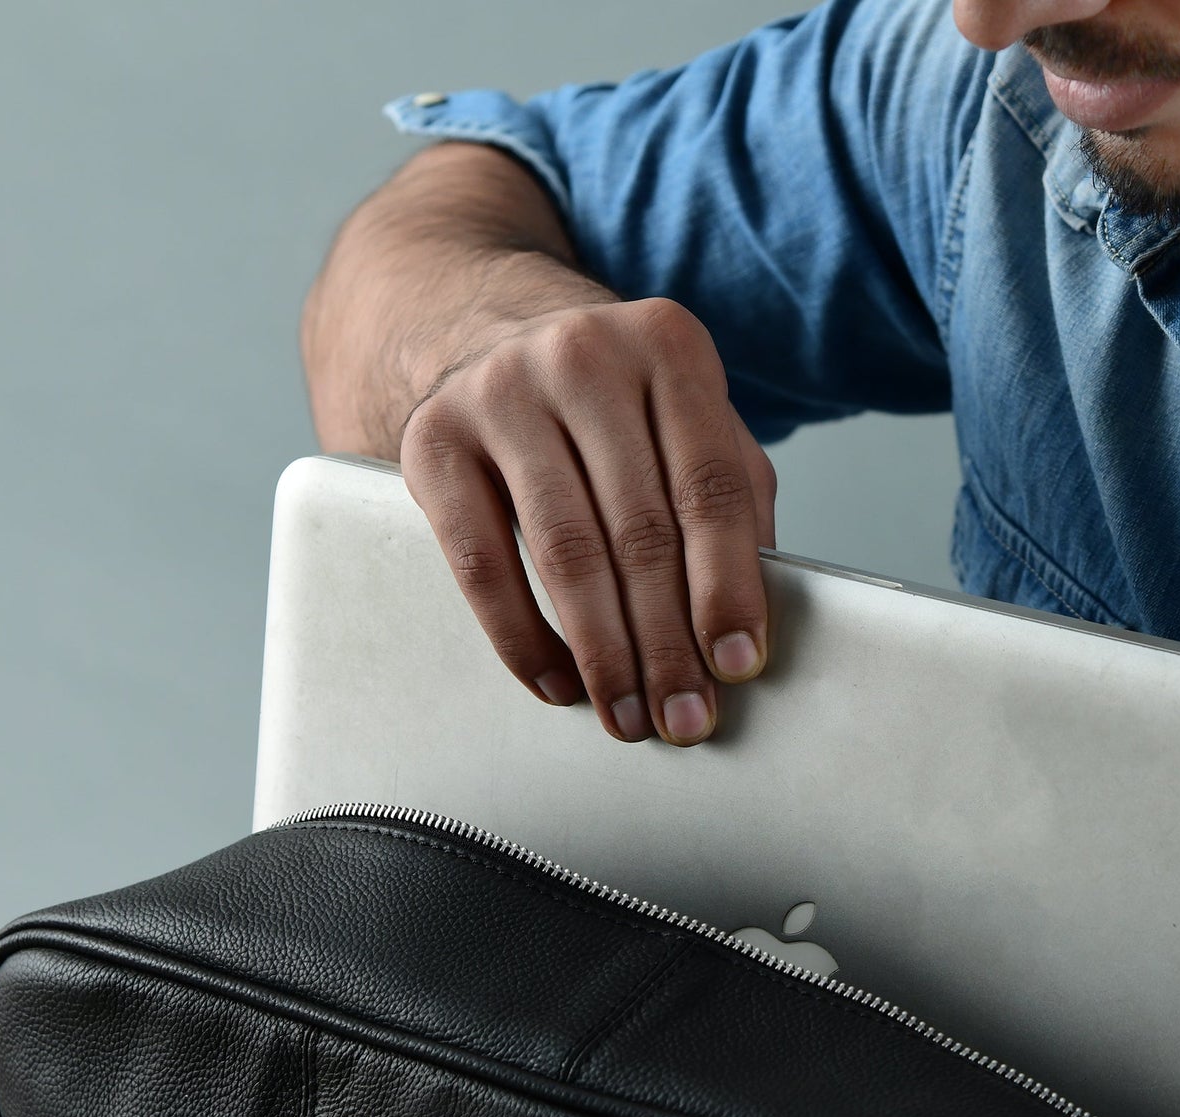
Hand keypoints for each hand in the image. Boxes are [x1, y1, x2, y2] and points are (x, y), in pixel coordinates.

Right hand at [399, 296, 776, 745]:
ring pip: (565, 553)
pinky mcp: (433, 440)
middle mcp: (583, 356)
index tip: (737, 666)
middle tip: (683, 717)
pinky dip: (522, 638)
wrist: (492, 338)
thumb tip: (746, 622)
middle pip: (640, 530)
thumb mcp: (689, 425)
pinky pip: (482, 564)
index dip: (728, 587)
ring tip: (626, 717)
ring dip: (602, 653)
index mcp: (669, 347)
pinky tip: (557, 683)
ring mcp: (500, 392)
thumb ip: (732, 500)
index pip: (710, 487)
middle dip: (666, 643)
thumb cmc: (615, 408)